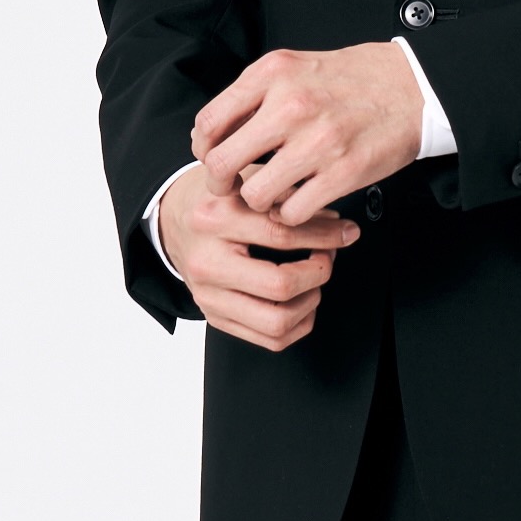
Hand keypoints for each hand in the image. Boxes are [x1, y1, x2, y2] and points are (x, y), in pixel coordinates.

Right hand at [157, 162, 360, 351]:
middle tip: (328, 256)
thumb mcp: (247, 182)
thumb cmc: (217, 199)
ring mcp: (208, 295)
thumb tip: (334, 221)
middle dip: (319, 272)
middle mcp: (208, 262)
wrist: (173, 218)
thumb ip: (289, 197)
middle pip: (280, 285)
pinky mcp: (213, 316)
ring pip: (276, 321)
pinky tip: (303, 301)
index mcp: (216, 219)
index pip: (282, 234)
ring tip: (314, 279)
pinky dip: (297, 324)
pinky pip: (267, 339)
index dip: (325, 236)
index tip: (347, 233)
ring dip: (310, 302)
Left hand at [190, 42, 423, 224]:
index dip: (204, 150)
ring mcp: (317, 141)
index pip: (209, 124)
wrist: (414, 87)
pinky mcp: (343, 172)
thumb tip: (216, 133)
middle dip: (221, 184)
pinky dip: (292, 214)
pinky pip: (292, 212)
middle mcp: (291, 104)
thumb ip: (256, 94)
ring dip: (261, 201)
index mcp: (273, 74)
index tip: (215, 157)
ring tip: (276, 193)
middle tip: (234, 187)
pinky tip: (302, 200)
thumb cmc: (355, 79)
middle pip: (222, 163)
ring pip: (255, 194)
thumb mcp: (297, 67)